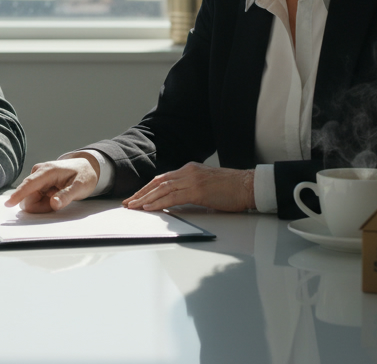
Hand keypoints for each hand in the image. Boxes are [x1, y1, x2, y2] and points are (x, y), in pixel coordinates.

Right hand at [4, 156, 98, 212]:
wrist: (86, 167)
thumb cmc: (84, 175)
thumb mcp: (80, 187)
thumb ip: (67, 196)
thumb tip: (53, 203)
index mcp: (48, 171)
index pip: (30, 184)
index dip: (18, 195)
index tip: (8, 204)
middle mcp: (39, 172)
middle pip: (29, 196)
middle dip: (40, 205)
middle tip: (58, 202)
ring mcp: (37, 177)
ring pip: (31, 199)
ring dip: (42, 204)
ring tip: (58, 197)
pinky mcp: (37, 183)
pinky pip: (34, 198)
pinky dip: (43, 202)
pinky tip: (54, 196)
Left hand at [122, 162, 253, 212]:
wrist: (248, 186)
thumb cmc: (231, 188)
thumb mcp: (206, 185)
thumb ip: (190, 189)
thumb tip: (176, 201)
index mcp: (189, 169)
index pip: (162, 178)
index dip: (147, 188)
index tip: (136, 197)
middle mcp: (188, 171)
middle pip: (158, 182)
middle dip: (141, 193)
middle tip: (128, 203)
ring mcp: (192, 180)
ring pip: (162, 189)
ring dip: (145, 199)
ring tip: (134, 207)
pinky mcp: (198, 190)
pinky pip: (173, 197)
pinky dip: (159, 202)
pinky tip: (150, 208)